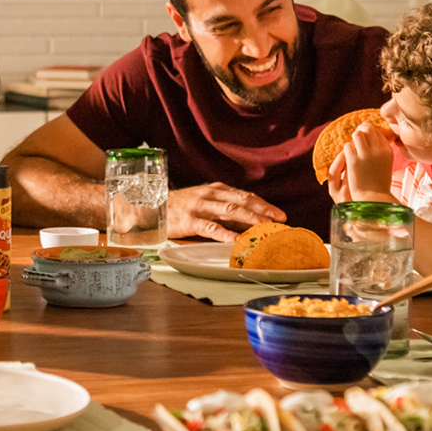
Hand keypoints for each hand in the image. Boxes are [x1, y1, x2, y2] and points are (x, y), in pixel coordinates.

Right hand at [165, 183, 285, 241]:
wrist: (152, 207)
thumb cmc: (180, 207)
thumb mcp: (204, 202)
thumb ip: (224, 209)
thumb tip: (249, 221)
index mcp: (216, 190)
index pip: (245, 196)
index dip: (264, 204)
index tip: (280, 214)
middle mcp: (210, 195)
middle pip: (242, 201)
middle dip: (263, 210)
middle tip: (280, 220)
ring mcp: (200, 207)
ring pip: (230, 211)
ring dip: (250, 219)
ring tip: (265, 228)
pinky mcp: (190, 220)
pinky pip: (212, 228)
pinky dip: (226, 234)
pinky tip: (238, 240)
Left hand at [327, 123, 394, 203]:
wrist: (374, 198)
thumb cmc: (379, 183)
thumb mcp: (385, 164)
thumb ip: (380, 151)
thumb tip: (371, 137)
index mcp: (388, 151)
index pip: (378, 132)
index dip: (370, 131)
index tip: (365, 135)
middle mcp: (378, 150)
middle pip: (368, 129)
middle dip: (361, 131)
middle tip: (357, 136)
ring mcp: (366, 154)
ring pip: (357, 135)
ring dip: (353, 139)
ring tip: (353, 147)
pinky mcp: (354, 160)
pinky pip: (348, 146)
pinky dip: (347, 150)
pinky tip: (348, 157)